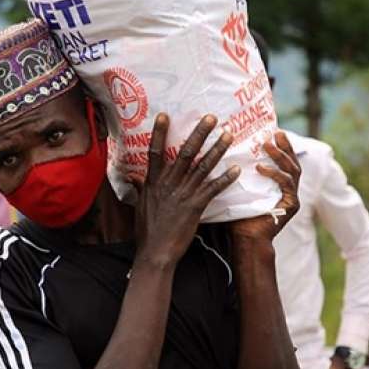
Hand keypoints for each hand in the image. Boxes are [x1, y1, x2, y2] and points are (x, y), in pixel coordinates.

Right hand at [131, 113, 238, 266]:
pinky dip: (225, 179)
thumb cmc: (147, 230)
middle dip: (200, 133)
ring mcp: (183, 194)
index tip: (165, 115)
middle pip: (186, 153)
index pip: (155, 151)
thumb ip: (140, 188)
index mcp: (153, 182)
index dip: (160, 133)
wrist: (156, 252)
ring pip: (203, 167)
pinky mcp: (196, 206)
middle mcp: (169, 184)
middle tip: (211, 118)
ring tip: (228, 136)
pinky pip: (213, 189)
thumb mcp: (140, 205)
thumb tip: (132, 176)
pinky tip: (235, 170)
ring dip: (217, 150)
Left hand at [229, 132, 300, 242]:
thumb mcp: (237, 189)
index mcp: (278, 185)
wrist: (244, 240)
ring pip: (292, 170)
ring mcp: (292, 197)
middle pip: (293, 162)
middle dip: (285, 146)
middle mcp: (288, 190)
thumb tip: (219, 151)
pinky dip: (275, 174)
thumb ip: (236, 173)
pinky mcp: (291, 205)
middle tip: (276, 133)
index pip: (284, 161)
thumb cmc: (237, 216)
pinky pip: (286, 184)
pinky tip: (261, 168)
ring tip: (267, 145)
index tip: (272, 130)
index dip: (281, 145)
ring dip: (280, 156)